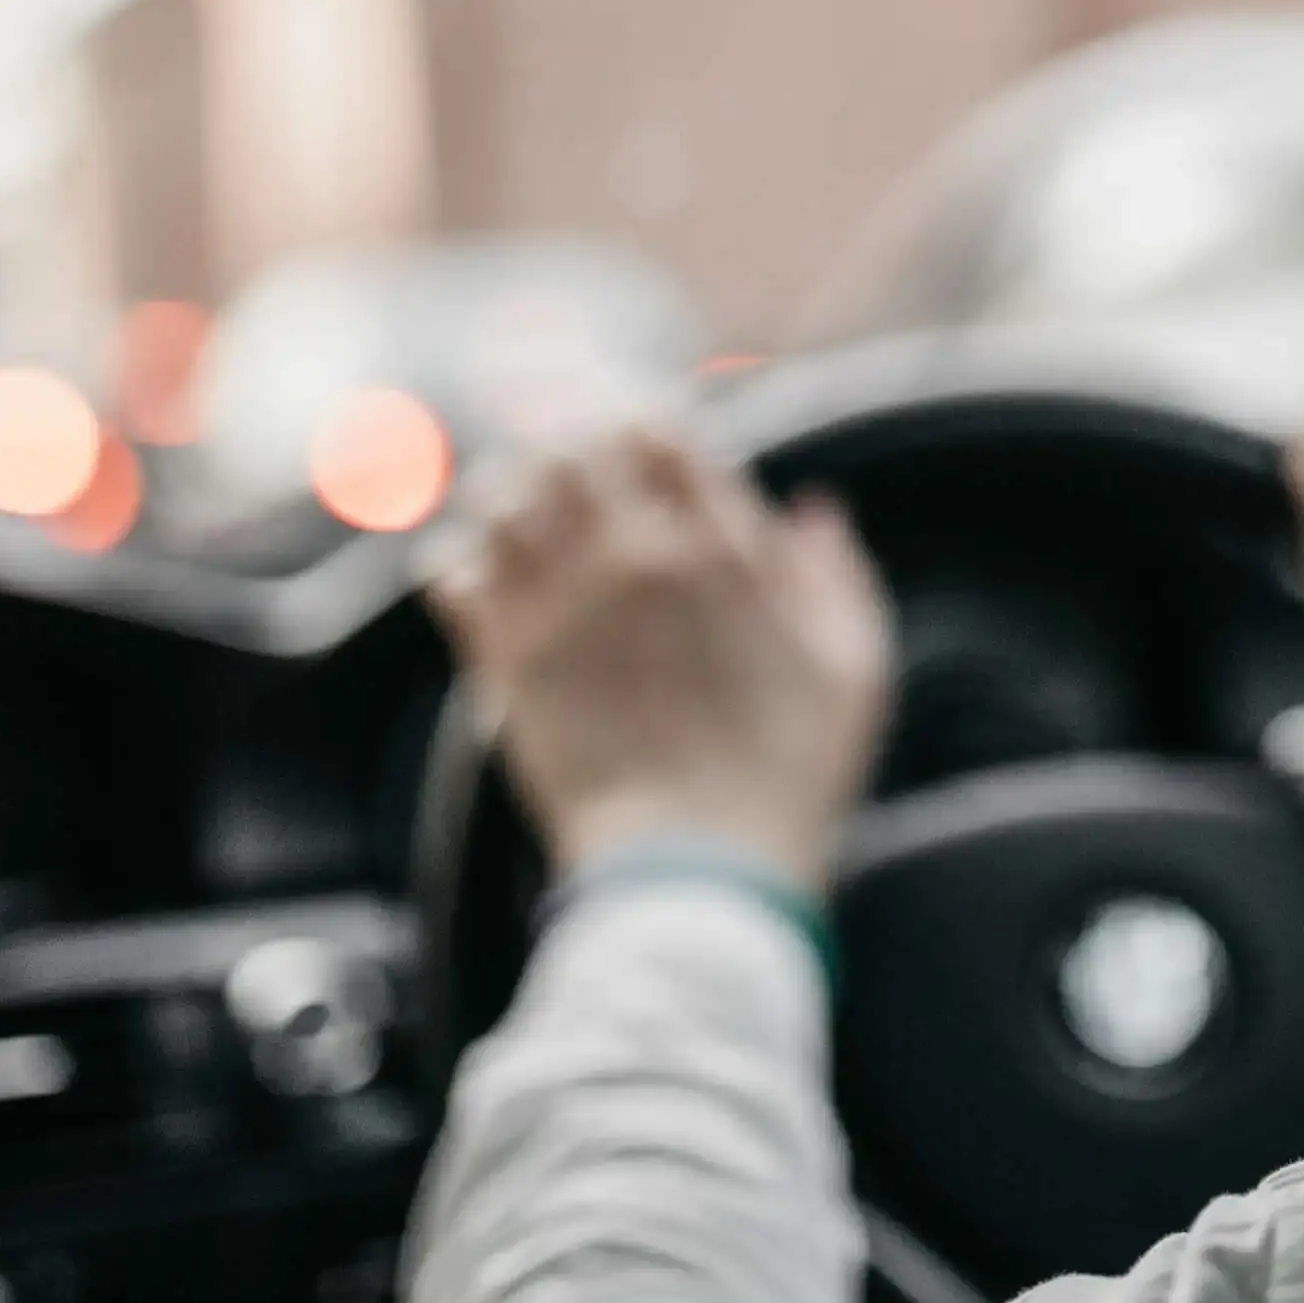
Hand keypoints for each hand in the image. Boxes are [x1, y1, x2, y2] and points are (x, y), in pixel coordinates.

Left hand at [428, 427, 893, 887]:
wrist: (700, 874)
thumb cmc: (789, 778)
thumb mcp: (855, 671)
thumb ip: (836, 575)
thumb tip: (812, 509)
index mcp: (720, 544)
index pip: (658, 427)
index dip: (641, 430)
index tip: (636, 454)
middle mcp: (633, 554)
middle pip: (569, 442)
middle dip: (566, 451)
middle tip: (568, 482)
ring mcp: (560, 602)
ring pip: (499, 492)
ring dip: (506, 497)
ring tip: (518, 524)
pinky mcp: (503, 659)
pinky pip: (448, 567)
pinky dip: (457, 563)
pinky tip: (479, 584)